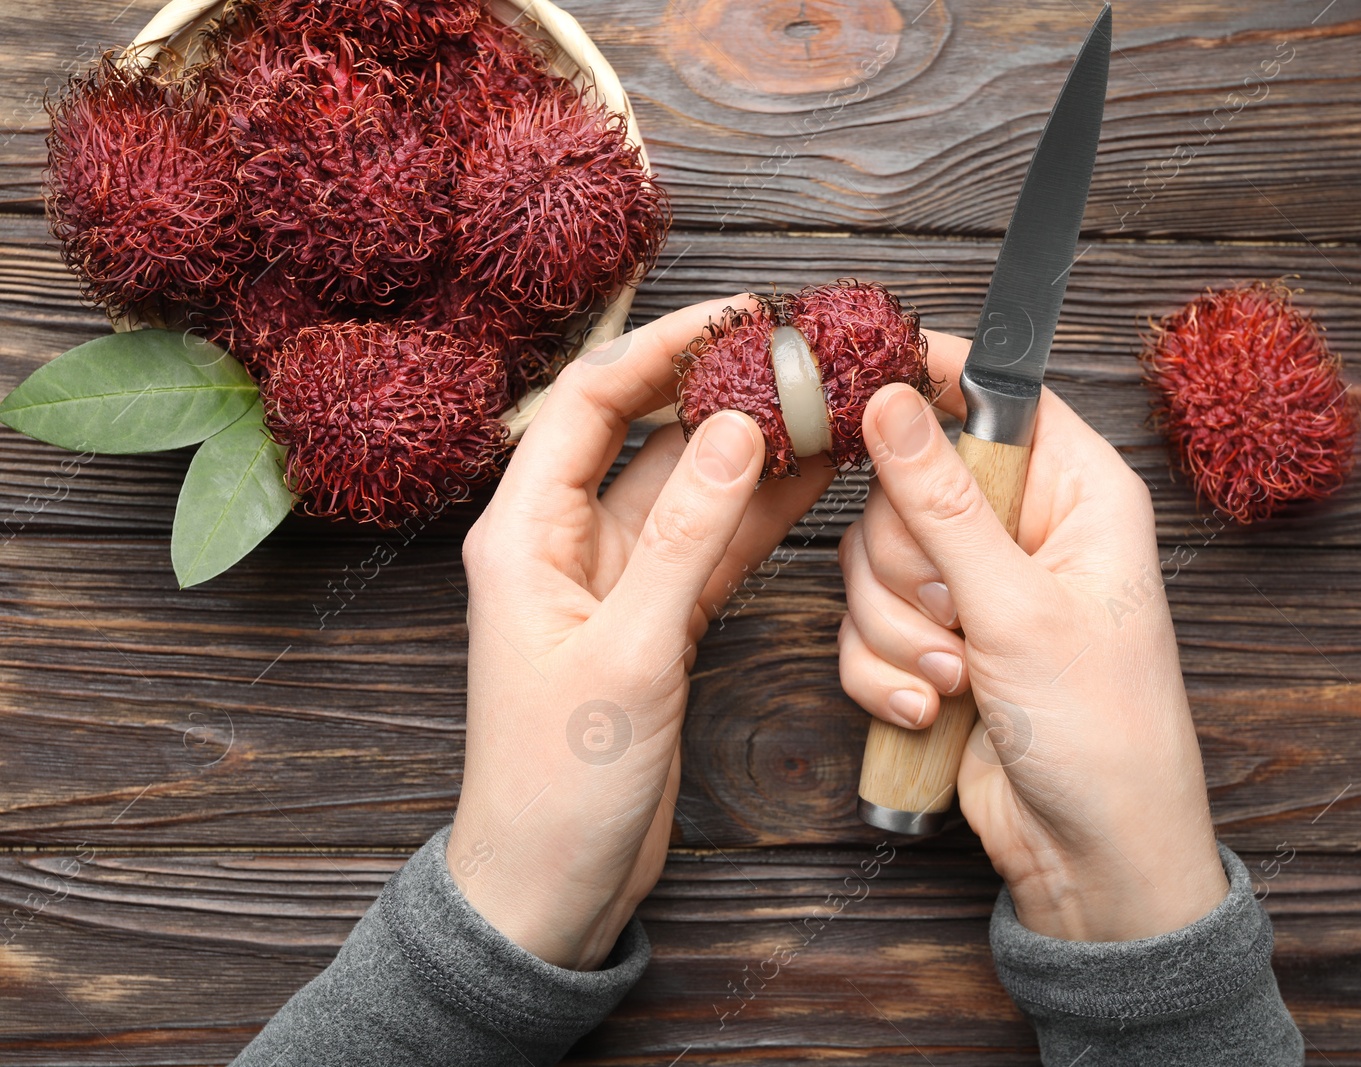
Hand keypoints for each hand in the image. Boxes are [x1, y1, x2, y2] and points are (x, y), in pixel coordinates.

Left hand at [448, 297, 833, 968]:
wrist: (551, 885)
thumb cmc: (558, 783)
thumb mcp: (628, 654)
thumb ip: (684, 539)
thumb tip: (733, 430)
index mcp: (526, 534)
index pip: (591, 402)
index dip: (663, 348)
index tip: (739, 316)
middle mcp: (566, 543)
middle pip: (649, 437)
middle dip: (722, 390)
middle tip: (799, 354)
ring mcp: (616, 582)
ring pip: (692, 489)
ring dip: (754, 449)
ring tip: (827, 402)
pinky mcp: (655, 620)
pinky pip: (712, 546)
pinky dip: (760, 514)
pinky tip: (815, 477)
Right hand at [837, 332, 1229, 942]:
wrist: (1091, 855)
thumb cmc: (1103, 731)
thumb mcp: (1019, 607)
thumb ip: (943, 501)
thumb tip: (891, 403)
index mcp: (1076, 492)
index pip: (996, 395)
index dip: (930, 381)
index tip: (861, 384)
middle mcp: (1023, 530)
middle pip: (907, 485)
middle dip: (910, 567)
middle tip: (957, 612)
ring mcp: (975, 590)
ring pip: (872, 563)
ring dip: (898, 631)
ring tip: (958, 677)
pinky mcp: (936, 645)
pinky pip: (864, 627)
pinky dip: (884, 673)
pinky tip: (933, 709)